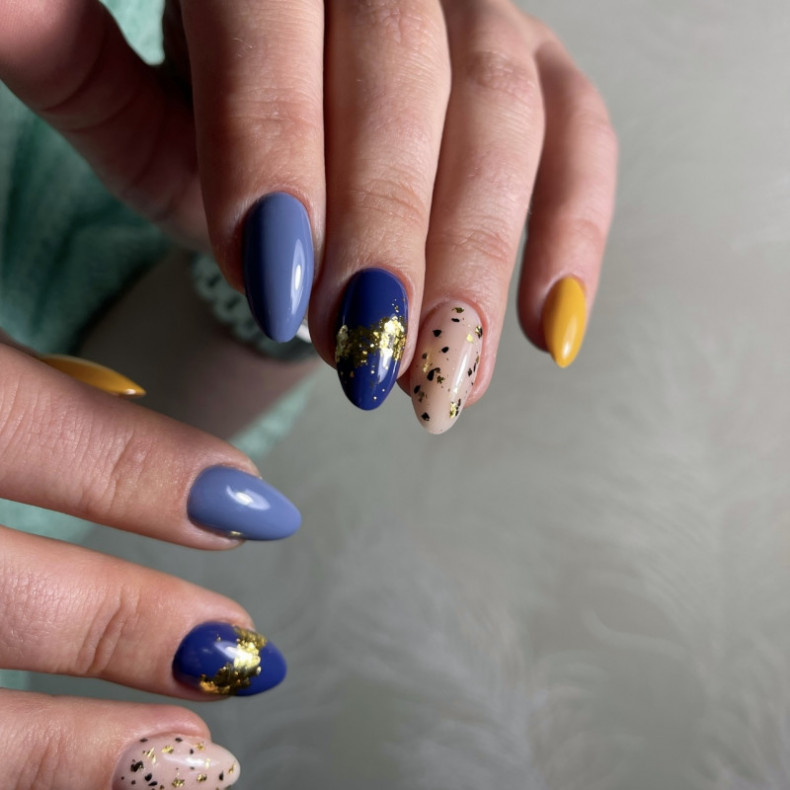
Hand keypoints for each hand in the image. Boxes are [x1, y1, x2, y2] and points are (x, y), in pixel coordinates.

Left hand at [0, 0, 616, 431]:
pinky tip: (545, 331)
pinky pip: (580, 130)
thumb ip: (82, 68)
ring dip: (479, 258)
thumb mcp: (123, 89)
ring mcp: (475, 7)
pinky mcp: (533, 64)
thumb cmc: (196, 97)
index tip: (282, 296)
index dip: (279, 158)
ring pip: (504, 111)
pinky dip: (574, 230)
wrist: (283, 88)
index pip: (274, 27)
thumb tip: (13, 22)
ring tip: (450, 379)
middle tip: (372, 357)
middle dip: (392, 231)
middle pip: (410, 73)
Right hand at [0, 343, 300, 787]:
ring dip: (79, 748)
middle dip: (126, 628)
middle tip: (240, 649)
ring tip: (195, 759)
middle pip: (2, 596)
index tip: (257, 505)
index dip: (143, 471)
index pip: (22, 423)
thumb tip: (119, 389)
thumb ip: (20, 376)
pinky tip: (129, 775)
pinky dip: (35, 764)